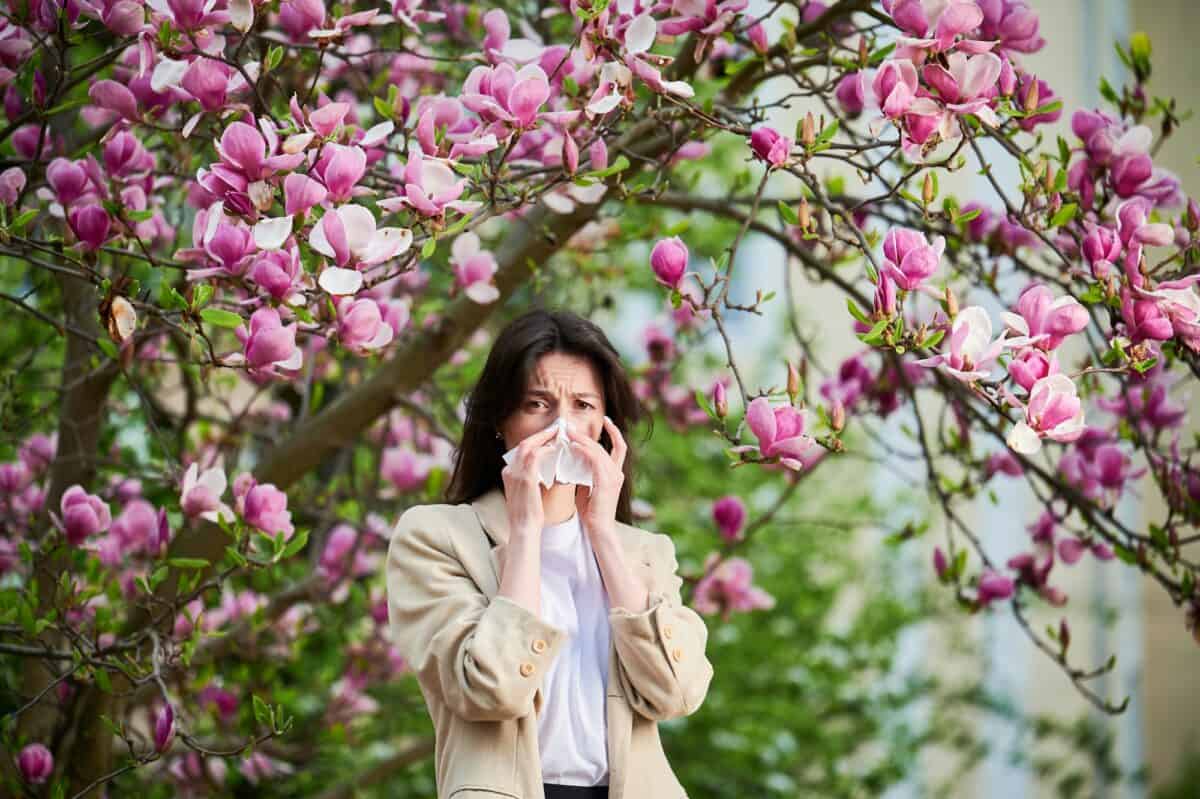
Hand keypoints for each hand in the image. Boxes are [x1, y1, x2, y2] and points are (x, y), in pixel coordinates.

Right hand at [500, 423, 559, 537]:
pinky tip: (555, 448)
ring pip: (528, 446)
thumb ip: (532, 478)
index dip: (536, 441)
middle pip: (524, 444)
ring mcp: (515, 473)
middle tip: (555, 429)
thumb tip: (547, 468)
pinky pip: (535, 456)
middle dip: (540, 435)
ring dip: (544, 438)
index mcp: (509, 473)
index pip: (522, 451)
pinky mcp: (525, 478)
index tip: (549, 437)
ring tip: (557, 434)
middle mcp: (509, 471)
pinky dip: (545, 449)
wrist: (524, 528)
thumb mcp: (527, 492)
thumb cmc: (529, 514)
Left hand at [567, 415, 626, 536]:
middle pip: (606, 445)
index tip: (606, 420)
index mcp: (616, 474)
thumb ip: (584, 474)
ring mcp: (613, 477)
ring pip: (599, 450)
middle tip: (572, 426)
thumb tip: (572, 462)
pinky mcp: (606, 482)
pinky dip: (585, 451)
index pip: (620, 447)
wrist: (599, 530)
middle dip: (588, 434)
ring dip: (583, 440)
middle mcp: (618, 473)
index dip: (614, 432)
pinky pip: (595, 460)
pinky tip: (574, 446)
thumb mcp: (587, 488)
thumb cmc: (592, 513)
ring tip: (569, 433)